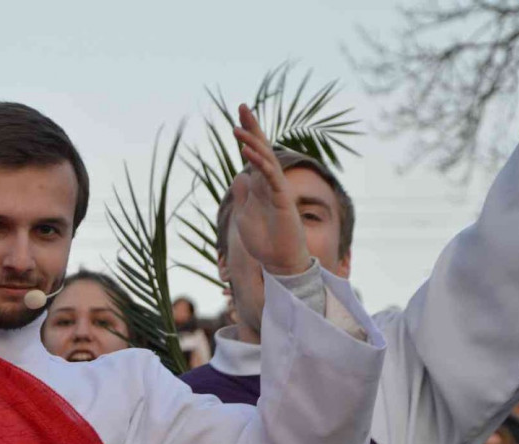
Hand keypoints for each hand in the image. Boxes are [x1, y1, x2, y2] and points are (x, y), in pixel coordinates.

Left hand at [230, 105, 311, 276]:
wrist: (280, 262)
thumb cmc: (264, 242)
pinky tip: (247, 152)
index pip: (254, 156)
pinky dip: (259, 163)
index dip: (247, 137)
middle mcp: (269, 183)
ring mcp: (277, 189)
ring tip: (236, 128)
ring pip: (265, 159)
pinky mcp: (282, 199)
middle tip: (243, 106)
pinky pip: (270, 176)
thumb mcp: (245, 216)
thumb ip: (244, 196)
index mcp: (259, 186)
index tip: (238, 118)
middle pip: (262, 149)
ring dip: (251, 142)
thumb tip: (239, 176)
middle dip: (253, 128)